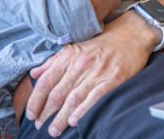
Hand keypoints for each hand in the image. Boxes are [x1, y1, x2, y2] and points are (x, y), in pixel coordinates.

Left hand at [25, 12, 158, 135]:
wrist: (132, 35)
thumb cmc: (103, 43)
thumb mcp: (75, 47)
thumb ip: (53, 61)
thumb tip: (35, 74)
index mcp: (69, 56)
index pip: (46, 81)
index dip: (36, 100)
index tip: (31, 113)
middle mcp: (81, 65)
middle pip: (57, 93)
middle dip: (46, 113)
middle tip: (39, 125)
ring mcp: (97, 73)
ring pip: (73, 99)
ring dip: (61, 118)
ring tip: (54, 130)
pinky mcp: (113, 79)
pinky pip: (94, 98)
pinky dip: (83, 110)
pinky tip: (74, 121)